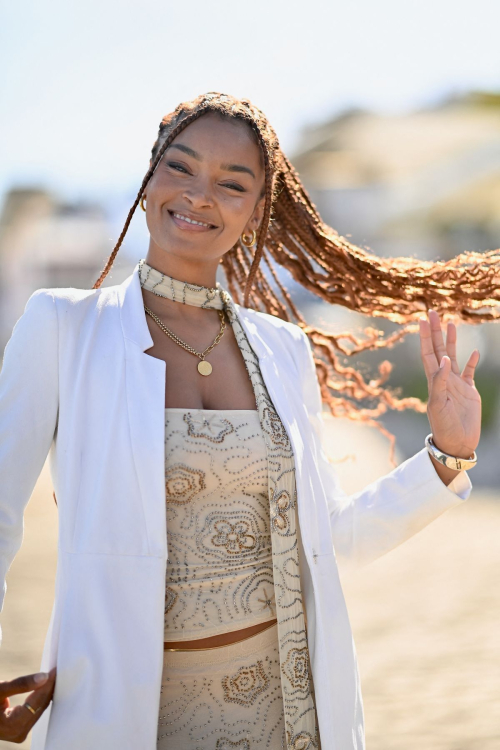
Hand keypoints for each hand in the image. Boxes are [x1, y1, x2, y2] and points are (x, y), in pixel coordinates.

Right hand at [0, 668, 55, 743]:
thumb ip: (20, 684)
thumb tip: (44, 677)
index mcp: (12, 726)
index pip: (37, 702)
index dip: (47, 685)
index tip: (54, 670)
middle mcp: (18, 733)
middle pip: (40, 707)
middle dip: (48, 688)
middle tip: (57, 670)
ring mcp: (19, 732)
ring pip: (39, 709)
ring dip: (46, 692)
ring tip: (53, 676)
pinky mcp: (20, 728)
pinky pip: (35, 711)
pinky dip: (39, 698)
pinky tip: (45, 686)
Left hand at [419, 310, 480, 477]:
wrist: (456, 444)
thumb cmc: (444, 427)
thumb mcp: (438, 404)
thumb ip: (440, 382)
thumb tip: (443, 360)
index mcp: (434, 381)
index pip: (428, 354)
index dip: (425, 337)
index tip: (422, 320)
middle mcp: (444, 379)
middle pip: (439, 350)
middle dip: (436, 332)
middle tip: (432, 312)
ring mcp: (456, 385)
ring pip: (453, 357)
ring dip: (452, 341)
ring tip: (451, 323)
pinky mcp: (469, 392)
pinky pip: (469, 372)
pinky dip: (471, 361)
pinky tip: (474, 352)